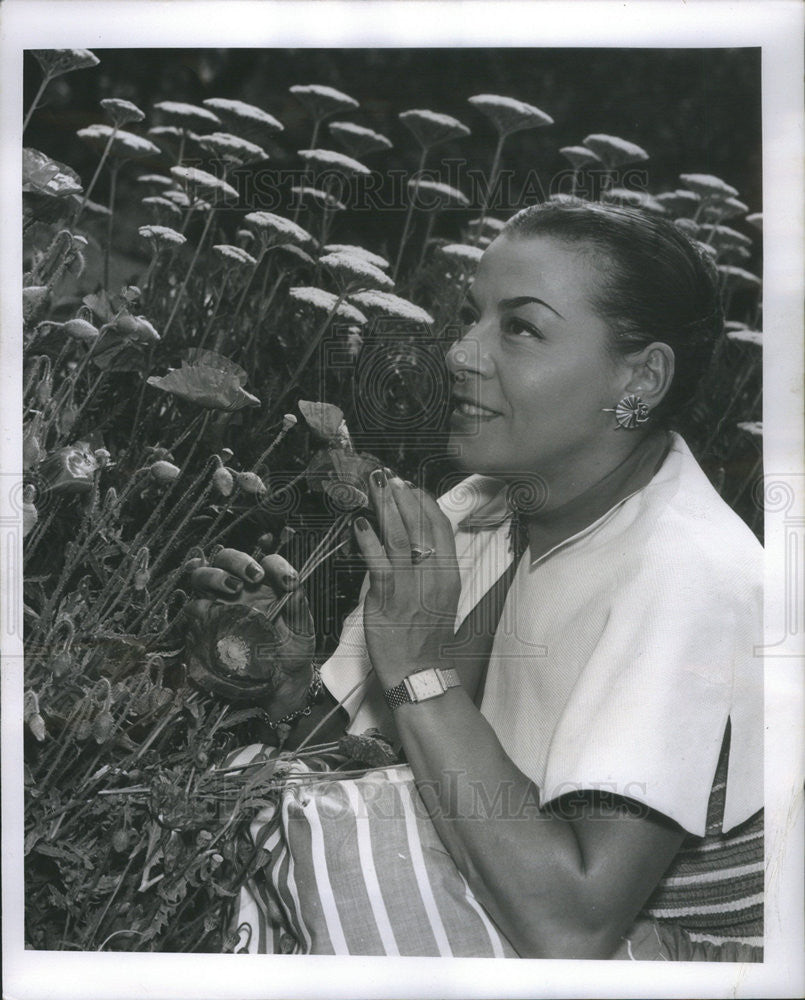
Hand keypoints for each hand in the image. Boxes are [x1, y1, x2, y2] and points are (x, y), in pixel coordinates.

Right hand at [183, 548, 315, 718]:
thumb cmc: (292, 652)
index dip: (276, 565)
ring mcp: (219, 605)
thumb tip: (293, 583)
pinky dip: (198, 604)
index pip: (267, 562)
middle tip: (254, 576)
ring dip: (215, 575)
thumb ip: (298, 604)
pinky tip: (210, 609)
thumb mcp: (302, 629)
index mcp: (266, 585)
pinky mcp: (205, 625)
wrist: (280, 683)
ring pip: (202, 575)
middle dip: (237, 561)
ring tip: (233, 587)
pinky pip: (193, 609)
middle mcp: (240, 590)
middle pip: (226, 559)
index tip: (288, 582)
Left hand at [353, 470, 460, 686]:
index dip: (423, 502)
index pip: (440, 527)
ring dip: (385, 509)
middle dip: (402, 496)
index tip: (408, 486)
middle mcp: (434, 576)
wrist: (419, 671)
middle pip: (419, 526)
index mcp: (449, 573)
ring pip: (399, 538)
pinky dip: (368, 541)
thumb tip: (409, 540)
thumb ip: (428, 567)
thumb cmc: (424, 635)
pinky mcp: (389, 599)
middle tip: (386, 476)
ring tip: (374, 487)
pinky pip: (378, 564)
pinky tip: (360, 524)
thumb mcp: (438, 596)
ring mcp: (412, 587)